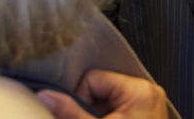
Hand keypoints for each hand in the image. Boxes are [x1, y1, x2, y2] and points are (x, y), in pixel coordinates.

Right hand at [37, 70, 167, 118]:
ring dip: (98, 115)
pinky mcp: (145, 113)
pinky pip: (118, 108)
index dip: (81, 100)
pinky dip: (108, 118)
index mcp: (138, 90)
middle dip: (91, 109)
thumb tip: (44, 96)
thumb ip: (69, 113)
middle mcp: (147, 91)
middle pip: (101, 88)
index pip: (92, 79)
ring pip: (107, 99)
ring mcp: (148, 102)